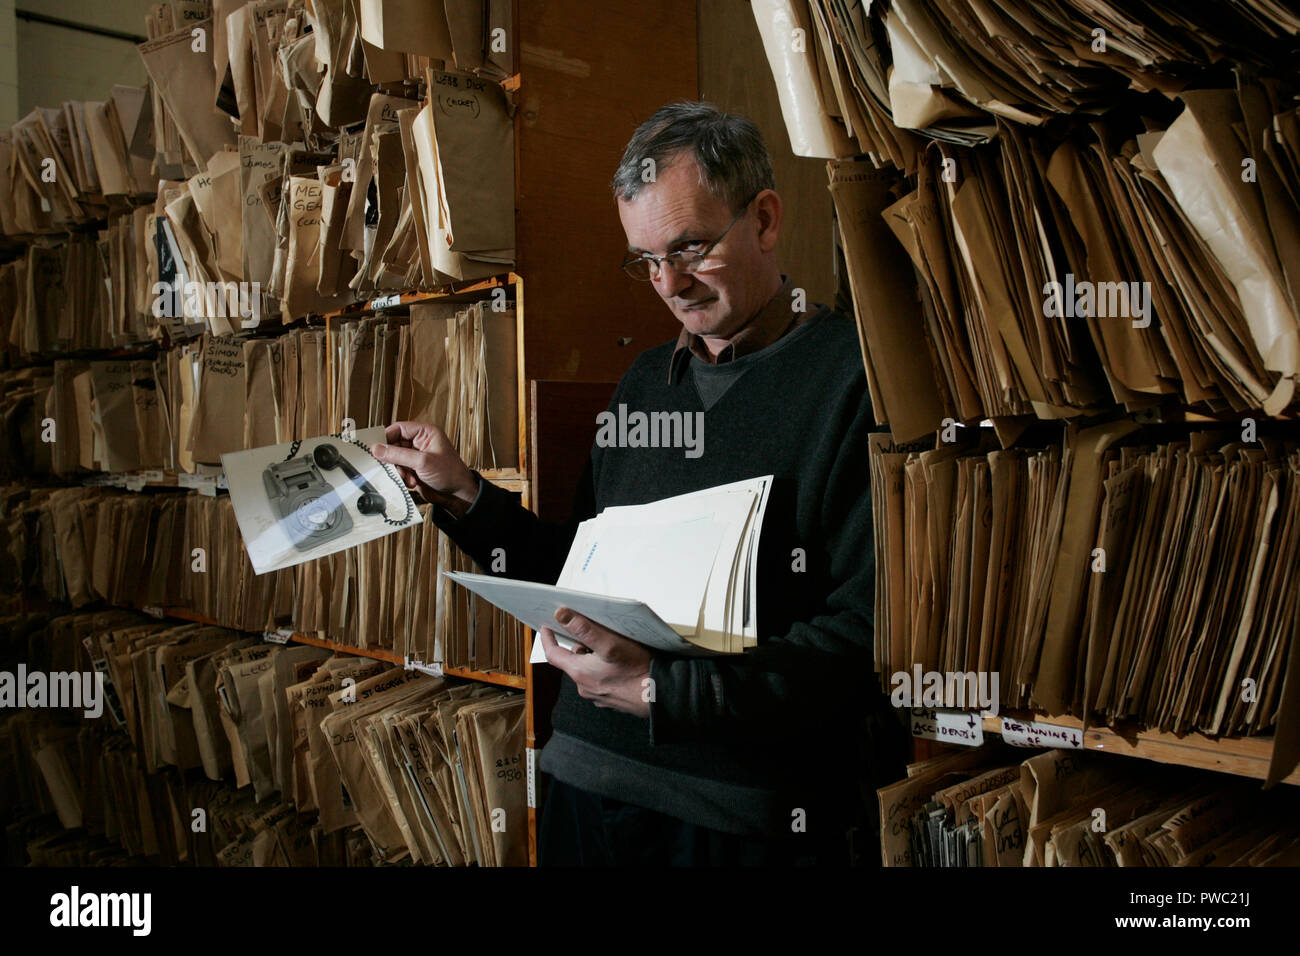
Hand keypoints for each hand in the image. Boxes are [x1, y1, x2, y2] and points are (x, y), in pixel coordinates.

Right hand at [372, 421, 478, 516]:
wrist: (457, 494)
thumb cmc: (450, 473)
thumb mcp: (423, 461)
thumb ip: (398, 455)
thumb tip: (377, 449)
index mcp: (426, 433)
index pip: (399, 428)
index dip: (386, 437)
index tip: (376, 447)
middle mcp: (420, 443)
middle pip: (394, 444)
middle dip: (392, 457)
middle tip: (390, 465)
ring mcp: (416, 457)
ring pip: (395, 459)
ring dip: (398, 470)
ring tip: (407, 476)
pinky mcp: (414, 470)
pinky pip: (399, 470)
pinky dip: (402, 477)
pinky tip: (412, 482)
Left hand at [538, 608, 652, 717]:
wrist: (661, 696)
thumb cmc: (637, 670)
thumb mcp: (610, 643)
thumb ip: (584, 629)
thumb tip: (561, 615)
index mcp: (579, 673)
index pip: (553, 654)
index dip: (547, 639)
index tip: (546, 626)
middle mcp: (585, 687)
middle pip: (573, 661)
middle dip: (579, 646)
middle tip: (592, 631)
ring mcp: (598, 696)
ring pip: (589, 671)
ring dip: (594, 659)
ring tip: (611, 647)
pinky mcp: (612, 700)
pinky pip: (602, 681)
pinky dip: (605, 670)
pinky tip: (621, 665)